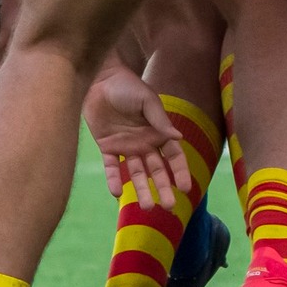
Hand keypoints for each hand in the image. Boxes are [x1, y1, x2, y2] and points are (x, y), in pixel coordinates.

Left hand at [83, 65, 192, 207]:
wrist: (100, 79)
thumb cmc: (128, 86)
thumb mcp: (148, 101)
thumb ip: (161, 121)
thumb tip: (179, 138)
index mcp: (158, 132)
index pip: (174, 156)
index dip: (180, 171)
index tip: (186, 188)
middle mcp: (145, 143)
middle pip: (157, 170)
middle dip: (163, 188)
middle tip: (169, 207)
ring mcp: (126, 147)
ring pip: (137, 173)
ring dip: (142, 189)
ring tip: (147, 208)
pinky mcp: (107, 147)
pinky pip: (112, 167)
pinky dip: (114, 180)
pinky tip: (117, 193)